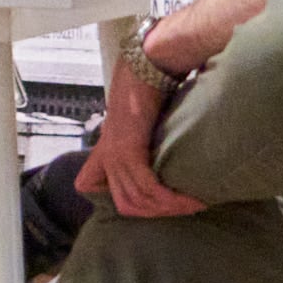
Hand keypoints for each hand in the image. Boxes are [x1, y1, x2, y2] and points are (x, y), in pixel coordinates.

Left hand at [74, 54, 205, 218]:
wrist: (146, 70)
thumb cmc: (149, 95)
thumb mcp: (140, 127)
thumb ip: (142, 147)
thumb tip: (163, 166)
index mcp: (103, 151)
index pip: (87, 185)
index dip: (121, 199)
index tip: (156, 201)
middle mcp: (105, 157)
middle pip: (127, 205)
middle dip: (159, 212)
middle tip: (186, 209)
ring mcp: (114, 156)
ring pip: (140, 200)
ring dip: (171, 207)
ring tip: (195, 205)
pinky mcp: (128, 151)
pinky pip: (148, 187)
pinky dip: (171, 198)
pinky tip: (191, 200)